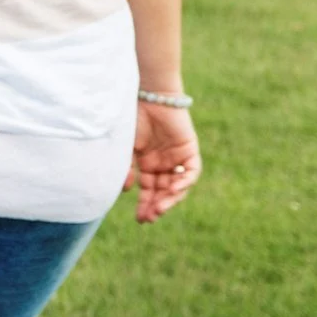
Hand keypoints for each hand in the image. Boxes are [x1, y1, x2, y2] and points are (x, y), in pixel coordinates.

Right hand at [126, 100, 200, 222]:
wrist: (149, 96)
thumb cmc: (132, 118)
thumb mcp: (125, 147)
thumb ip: (126, 168)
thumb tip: (126, 190)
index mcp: (147, 163)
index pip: (148, 189)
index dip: (145, 205)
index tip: (140, 220)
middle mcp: (163, 163)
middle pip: (163, 191)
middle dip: (156, 206)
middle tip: (149, 218)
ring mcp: (177, 158)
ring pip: (177, 186)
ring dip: (170, 198)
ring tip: (159, 209)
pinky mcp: (189, 150)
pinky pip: (190, 172)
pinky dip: (183, 182)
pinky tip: (173, 190)